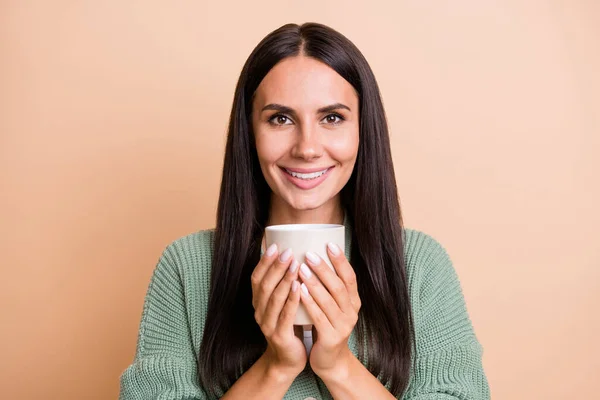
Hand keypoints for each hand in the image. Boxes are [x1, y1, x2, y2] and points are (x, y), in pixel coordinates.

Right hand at [251, 244, 306, 378]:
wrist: (287, 360)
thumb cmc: (289, 326)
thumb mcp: (282, 304)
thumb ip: (283, 285)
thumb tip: (292, 256)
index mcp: (258, 302)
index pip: (256, 278)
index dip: (264, 262)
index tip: (274, 245)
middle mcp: (259, 312)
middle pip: (265, 285)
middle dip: (276, 267)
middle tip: (288, 251)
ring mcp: (267, 325)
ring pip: (274, 298)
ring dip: (284, 280)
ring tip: (295, 264)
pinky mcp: (279, 336)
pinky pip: (286, 315)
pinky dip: (292, 299)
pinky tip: (299, 287)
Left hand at [298, 242, 360, 378]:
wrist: (330, 361)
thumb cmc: (327, 327)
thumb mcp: (333, 306)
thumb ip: (328, 287)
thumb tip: (315, 256)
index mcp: (353, 302)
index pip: (350, 277)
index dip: (341, 261)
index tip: (329, 244)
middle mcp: (352, 312)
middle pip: (339, 287)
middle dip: (324, 269)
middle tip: (309, 254)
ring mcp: (343, 326)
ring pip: (329, 301)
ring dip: (314, 283)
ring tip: (301, 268)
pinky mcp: (332, 338)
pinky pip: (319, 317)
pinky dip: (309, 303)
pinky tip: (299, 291)